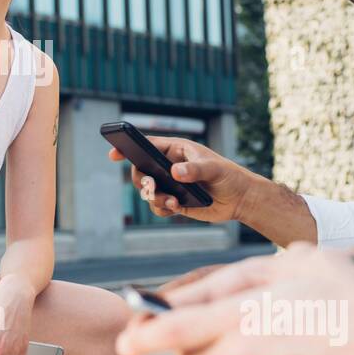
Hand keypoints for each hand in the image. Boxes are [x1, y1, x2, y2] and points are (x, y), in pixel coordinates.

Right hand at [107, 136, 251, 224]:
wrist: (240, 199)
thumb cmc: (229, 176)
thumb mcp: (214, 169)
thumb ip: (195, 169)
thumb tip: (174, 172)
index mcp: (176, 150)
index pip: (147, 145)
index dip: (128, 147)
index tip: (113, 153)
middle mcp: (169, 166)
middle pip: (141, 171)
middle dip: (142, 181)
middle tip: (151, 187)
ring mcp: (170, 184)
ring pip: (148, 191)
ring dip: (155, 198)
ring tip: (172, 202)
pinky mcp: (174, 201)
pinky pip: (158, 207)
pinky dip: (162, 209)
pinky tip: (176, 207)